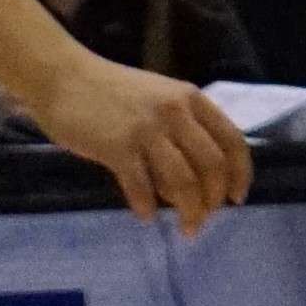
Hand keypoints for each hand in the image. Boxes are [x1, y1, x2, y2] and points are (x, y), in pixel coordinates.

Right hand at [31, 54, 255, 236]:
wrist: (65, 77)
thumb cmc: (112, 91)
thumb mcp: (160, 98)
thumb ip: (183, 127)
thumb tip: (200, 176)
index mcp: (191, 98)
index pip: (232, 140)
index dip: (240, 173)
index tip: (237, 199)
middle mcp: (175, 112)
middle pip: (211, 166)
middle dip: (213, 200)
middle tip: (204, 220)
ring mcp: (146, 129)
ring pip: (182, 181)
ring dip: (188, 211)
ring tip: (185, 228)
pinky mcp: (117, 147)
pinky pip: (141, 186)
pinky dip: (147, 206)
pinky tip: (145, 215)